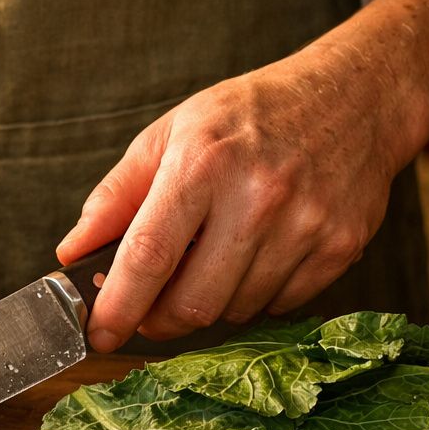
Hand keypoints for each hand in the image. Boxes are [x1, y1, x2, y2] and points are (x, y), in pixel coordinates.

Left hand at [57, 50, 418, 350]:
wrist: (356, 96)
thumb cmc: (251, 115)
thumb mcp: (172, 133)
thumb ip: (116, 196)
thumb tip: (72, 252)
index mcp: (203, 162)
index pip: (148, 255)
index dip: (118, 306)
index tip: (99, 333)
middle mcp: (258, 195)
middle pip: (192, 302)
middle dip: (158, 320)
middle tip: (148, 308)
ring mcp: (306, 225)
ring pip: (234, 311)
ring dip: (208, 302)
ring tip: (210, 259)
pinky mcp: (341, 248)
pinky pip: (279, 306)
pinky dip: (254, 295)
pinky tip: (256, 254)